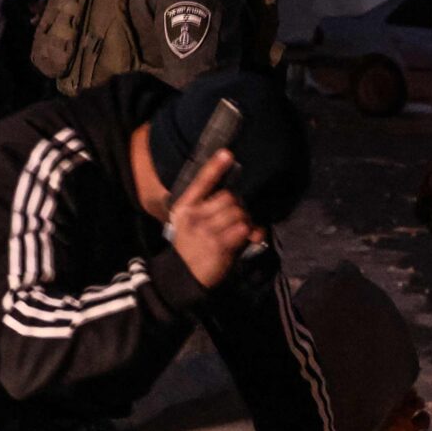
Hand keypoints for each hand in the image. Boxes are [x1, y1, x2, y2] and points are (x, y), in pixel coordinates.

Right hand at [168, 149, 259, 289]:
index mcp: (185, 207)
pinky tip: (245, 238)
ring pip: (238, 213)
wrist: (182, 276)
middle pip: (228, 198)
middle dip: (238, 206)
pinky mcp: (218, 245)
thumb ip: (211, 210)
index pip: (201, 182)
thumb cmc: (191, 246)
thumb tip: (240, 209)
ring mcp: (206, 231)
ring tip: (239, 230)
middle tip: (237, 218)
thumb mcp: (190, 223)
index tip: (227, 154)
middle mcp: (194, 216)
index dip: (215, 167)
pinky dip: (249, 232)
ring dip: (244, 220)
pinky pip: (242, 229)